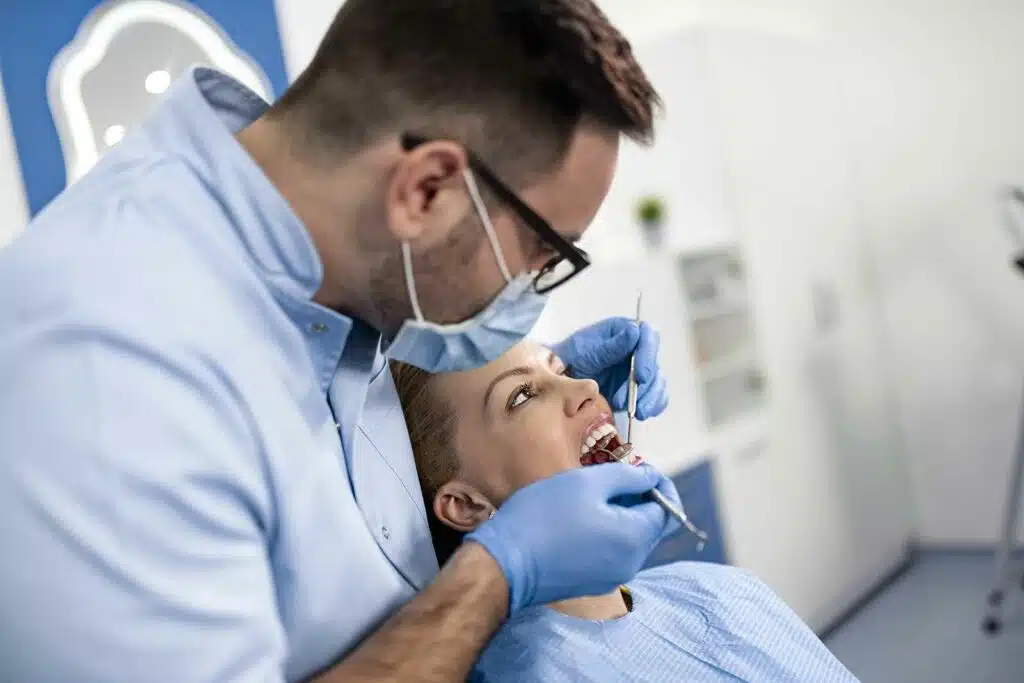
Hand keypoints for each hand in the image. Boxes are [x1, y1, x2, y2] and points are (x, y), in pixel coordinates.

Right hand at [465, 463, 674, 613]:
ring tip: (592, 495)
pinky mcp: (593, 582)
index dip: (659, 485)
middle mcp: (631, 563)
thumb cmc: (543, 517)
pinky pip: (613, 552)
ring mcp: (612, 576)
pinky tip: (581, 518)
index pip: (668, 510)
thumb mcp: (587, 482)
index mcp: (635, 538)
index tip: (640, 469)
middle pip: (652, 526)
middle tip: (613, 478)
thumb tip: (650, 477)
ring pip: (632, 539)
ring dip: (623, 515)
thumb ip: (627, 476)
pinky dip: (608, 532)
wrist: (505, 563)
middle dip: (641, 499)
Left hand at [551, 317, 667, 418]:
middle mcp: (636, 348)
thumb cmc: (572, 358)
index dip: (647, 356)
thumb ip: (610, 347)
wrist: (561, 379)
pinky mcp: (639, 388)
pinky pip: (654, 397)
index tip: (640, 376)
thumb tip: (635, 332)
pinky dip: (651, 405)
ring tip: (634, 411)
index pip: (646, 337)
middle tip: (630, 401)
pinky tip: (641, 412)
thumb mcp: (587, 352)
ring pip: (656, 382)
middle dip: (645, 386)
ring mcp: (638, 369)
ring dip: (647, 398)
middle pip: (653, 363)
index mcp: (624, 331)